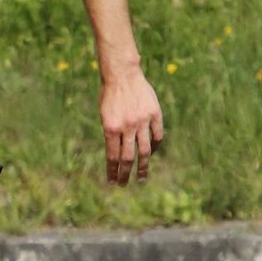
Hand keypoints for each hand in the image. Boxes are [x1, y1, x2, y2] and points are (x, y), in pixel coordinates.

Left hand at [100, 70, 163, 184]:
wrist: (122, 75)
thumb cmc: (110, 96)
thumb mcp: (104, 115)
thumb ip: (111, 134)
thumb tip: (118, 155)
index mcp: (110, 127)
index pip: (112, 156)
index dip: (113, 171)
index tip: (112, 183)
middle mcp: (126, 127)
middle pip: (128, 157)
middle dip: (125, 174)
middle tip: (125, 185)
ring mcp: (142, 121)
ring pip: (145, 150)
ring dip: (142, 167)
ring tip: (141, 178)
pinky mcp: (155, 115)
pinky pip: (157, 136)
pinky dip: (155, 147)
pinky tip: (152, 154)